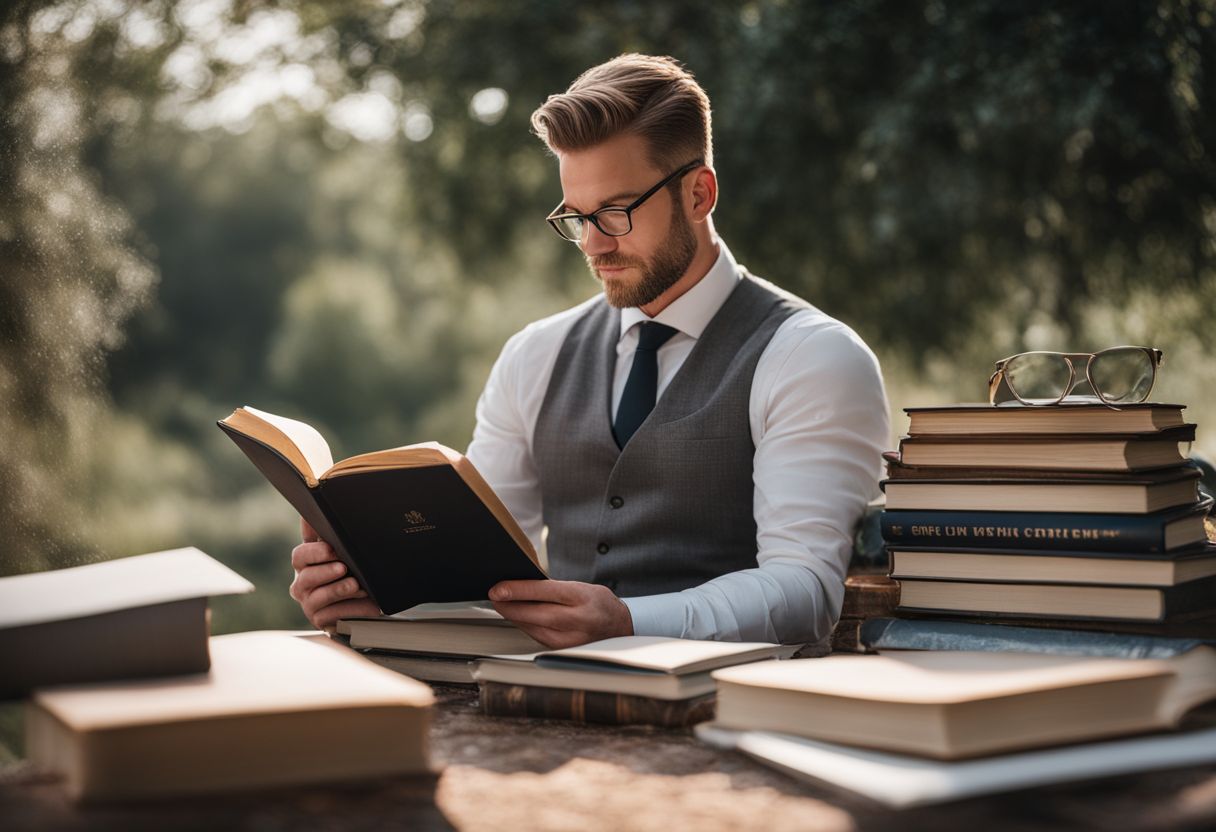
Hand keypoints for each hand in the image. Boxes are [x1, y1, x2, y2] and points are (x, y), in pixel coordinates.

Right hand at [289, 518, 379, 633]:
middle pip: (306, 575)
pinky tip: (367, 604)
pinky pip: (333, 615)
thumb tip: (313, 513)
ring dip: (338, 589)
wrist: (361, 604)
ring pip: (317, 595)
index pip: (300, 554)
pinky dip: (351, 608)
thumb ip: (327, 533)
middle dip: (325, 570)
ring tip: (355, 585)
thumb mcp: (342, 550)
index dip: (314, 551)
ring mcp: (309, 602)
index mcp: (306, 562)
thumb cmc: (349, 572)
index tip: (331, 548)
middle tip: (343, 566)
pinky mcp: (321, 620)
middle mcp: (303, 582)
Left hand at [488, 579, 633, 648]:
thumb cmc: (597, 602)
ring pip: (532, 628)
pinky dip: (525, 626)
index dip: (517, 590)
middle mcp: (577, 620)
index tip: (497, 589)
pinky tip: (517, 617)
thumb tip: (518, 587)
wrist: (620, 627)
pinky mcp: (563, 650)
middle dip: (508, 606)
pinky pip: (536, 637)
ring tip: (502, 604)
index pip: (543, 591)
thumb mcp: (580, 587)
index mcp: (582, 597)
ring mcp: (570, 639)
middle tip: (494, 596)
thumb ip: (553, 588)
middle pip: (534, 614)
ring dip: (514, 616)